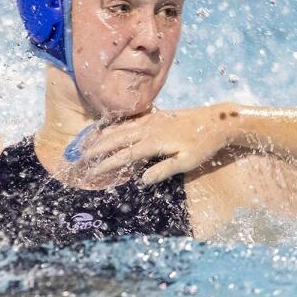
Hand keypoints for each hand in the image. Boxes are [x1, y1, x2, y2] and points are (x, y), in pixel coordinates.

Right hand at [76, 105, 238, 184]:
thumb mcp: (187, 162)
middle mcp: (149, 128)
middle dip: (97, 148)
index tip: (92, 172)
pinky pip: (130, 121)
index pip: (124, 155)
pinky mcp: (156, 115)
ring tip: (86, 144)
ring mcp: (151, 120)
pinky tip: (109, 129)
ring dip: (102, 136)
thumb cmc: (204, 145)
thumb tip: (141, 180)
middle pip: (116, 139)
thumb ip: (164, 170)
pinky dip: (115, 126)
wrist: (217, 121)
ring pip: (121, 128)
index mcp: (154, 142)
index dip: (106, 164)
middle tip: (79, 158)